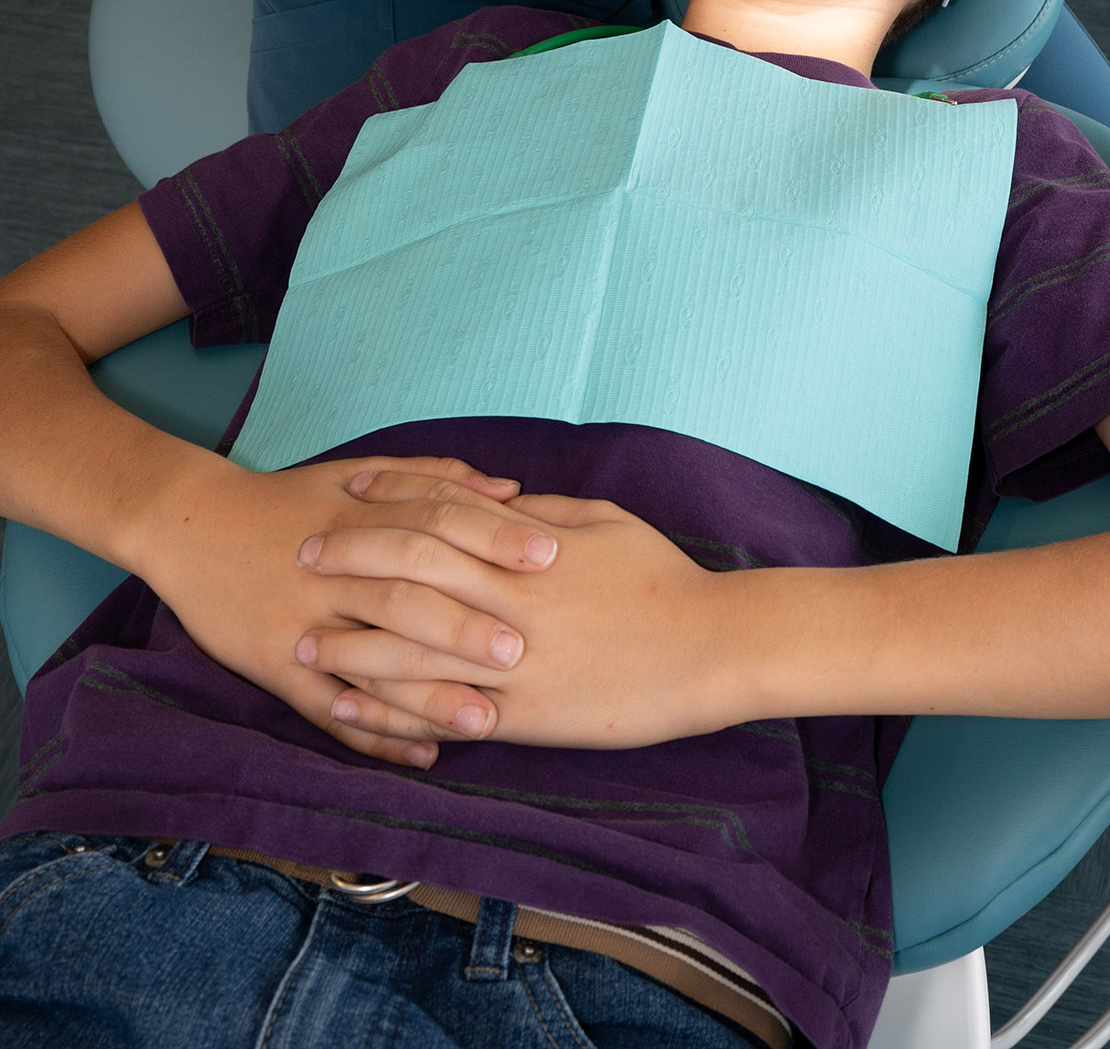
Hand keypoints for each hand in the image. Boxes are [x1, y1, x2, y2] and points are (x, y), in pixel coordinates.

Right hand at [139, 454, 553, 768]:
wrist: (192, 525)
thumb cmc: (291, 499)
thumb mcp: (359, 476)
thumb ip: (436, 480)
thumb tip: (513, 491)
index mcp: (363, 517)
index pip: (437, 523)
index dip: (493, 538)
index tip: (550, 555)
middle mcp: (337, 572)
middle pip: (406, 597)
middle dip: (464, 624)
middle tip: (522, 648)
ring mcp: (304, 622)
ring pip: (371, 662)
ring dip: (427, 694)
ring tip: (485, 720)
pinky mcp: (275, 665)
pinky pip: (328, 707)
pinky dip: (375, 733)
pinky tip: (421, 754)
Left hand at [295, 491, 730, 751]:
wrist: (708, 648)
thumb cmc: (660, 578)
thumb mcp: (603, 522)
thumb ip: (541, 515)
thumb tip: (494, 501)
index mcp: (528, 547)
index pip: (444, 510)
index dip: (393, 497)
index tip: (350, 490)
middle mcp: (508, 601)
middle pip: (411, 572)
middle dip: (353, 560)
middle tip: (303, 556)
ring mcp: (510, 662)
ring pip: (410, 648)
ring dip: (351, 643)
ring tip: (305, 643)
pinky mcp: (519, 716)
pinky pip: (437, 712)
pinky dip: (387, 711)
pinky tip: (349, 710)